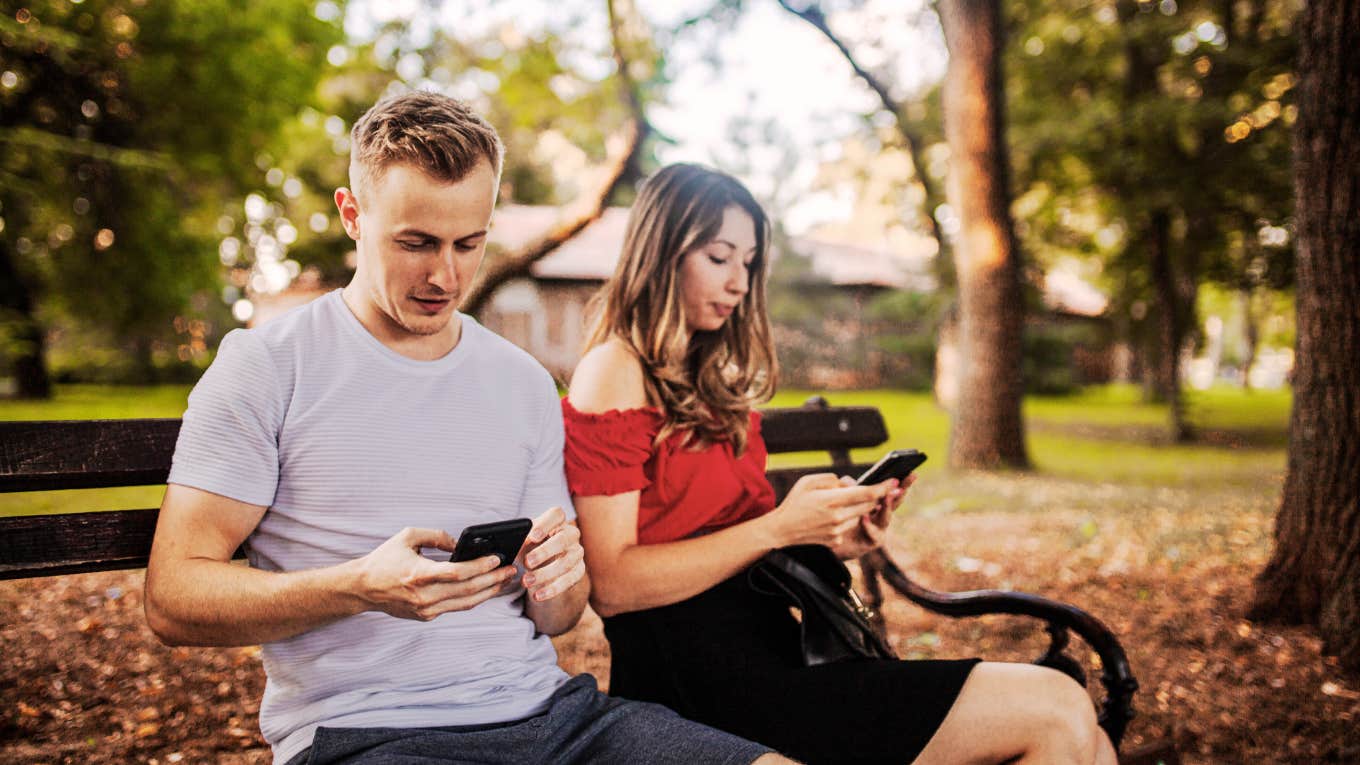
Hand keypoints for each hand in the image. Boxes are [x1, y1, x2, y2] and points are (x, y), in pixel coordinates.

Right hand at [352, 527, 517, 620]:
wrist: (362, 589)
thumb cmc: (384, 560)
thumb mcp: (407, 537)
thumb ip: (436, 536)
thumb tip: (460, 543)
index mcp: (418, 574)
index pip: (457, 573)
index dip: (480, 567)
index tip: (497, 559)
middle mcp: (423, 596)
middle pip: (467, 590)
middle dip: (493, 580)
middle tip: (511, 570)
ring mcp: (425, 610)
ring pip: (466, 603)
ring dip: (489, 592)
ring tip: (506, 580)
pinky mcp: (426, 616)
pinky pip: (456, 607)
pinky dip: (474, 598)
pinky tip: (487, 589)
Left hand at [518, 507, 585, 602]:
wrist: (547, 564)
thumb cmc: (533, 546)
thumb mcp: (525, 541)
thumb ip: (519, 540)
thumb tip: (508, 546)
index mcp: (557, 521)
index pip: (556, 515)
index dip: (545, 524)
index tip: (532, 536)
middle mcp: (571, 534)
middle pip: (563, 539)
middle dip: (545, 552)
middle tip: (527, 562)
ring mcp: (577, 552)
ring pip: (566, 562)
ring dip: (545, 574)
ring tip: (526, 581)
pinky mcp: (579, 570)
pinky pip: (570, 580)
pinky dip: (553, 589)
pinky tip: (538, 595)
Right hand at [764, 473, 890, 549]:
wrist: (782, 530)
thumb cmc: (795, 502)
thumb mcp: (809, 481)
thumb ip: (832, 479)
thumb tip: (849, 484)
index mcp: (832, 499)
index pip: (866, 493)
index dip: (883, 487)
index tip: (894, 482)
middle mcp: (838, 516)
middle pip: (868, 505)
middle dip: (874, 496)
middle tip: (878, 489)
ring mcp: (838, 530)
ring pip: (861, 515)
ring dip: (859, 508)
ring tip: (843, 502)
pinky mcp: (837, 539)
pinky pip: (850, 525)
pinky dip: (847, 519)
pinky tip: (831, 516)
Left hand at [826, 475, 912, 558]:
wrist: (832, 544)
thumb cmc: (838, 520)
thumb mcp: (842, 500)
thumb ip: (847, 489)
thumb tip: (852, 482)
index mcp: (876, 505)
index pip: (890, 491)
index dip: (901, 482)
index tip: (911, 472)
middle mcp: (880, 517)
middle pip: (894, 502)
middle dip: (902, 490)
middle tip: (908, 479)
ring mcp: (879, 530)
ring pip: (886, 517)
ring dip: (887, 506)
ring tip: (886, 496)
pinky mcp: (871, 543)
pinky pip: (873, 533)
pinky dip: (869, 525)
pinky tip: (864, 517)